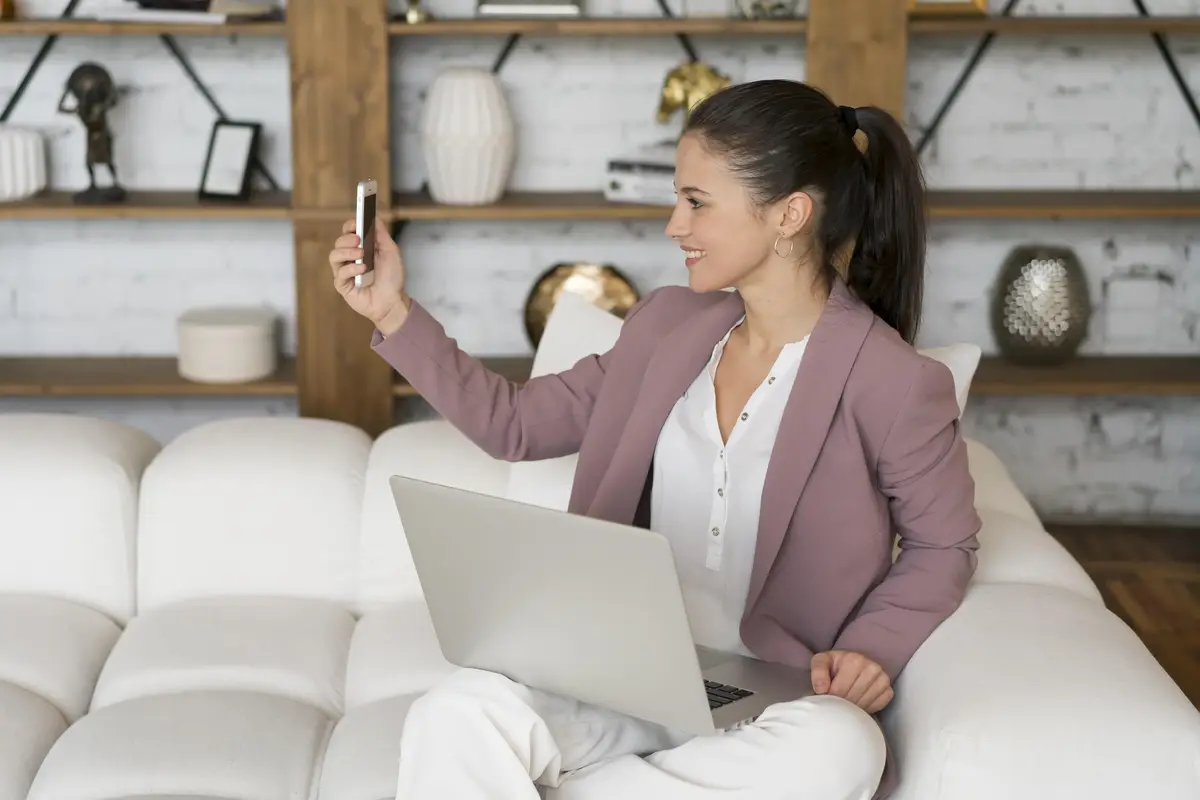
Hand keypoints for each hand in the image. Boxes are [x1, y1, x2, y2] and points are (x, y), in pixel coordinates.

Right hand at [328, 215, 409, 332]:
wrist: (393, 301)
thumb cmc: (391, 278)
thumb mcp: (391, 252)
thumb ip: (382, 235)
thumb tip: (375, 218)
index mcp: (360, 248)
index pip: (348, 232)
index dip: (350, 226)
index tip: (356, 223)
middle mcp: (350, 258)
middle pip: (339, 242)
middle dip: (347, 239)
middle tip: (358, 240)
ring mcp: (345, 271)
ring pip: (334, 256)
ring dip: (346, 252)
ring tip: (361, 254)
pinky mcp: (342, 285)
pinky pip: (340, 273)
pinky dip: (351, 269)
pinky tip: (363, 269)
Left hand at [810, 650, 892, 713]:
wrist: (850, 666)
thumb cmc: (834, 665)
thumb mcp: (821, 662)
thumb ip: (817, 673)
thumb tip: (821, 689)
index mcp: (855, 660)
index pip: (840, 690)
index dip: (830, 697)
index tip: (827, 696)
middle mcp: (873, 668)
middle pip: (853, 698)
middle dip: (841, 704)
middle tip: (836, 702)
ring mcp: (883, 679)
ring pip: (865, 704)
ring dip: (853, 708)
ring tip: (846, 702)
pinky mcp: (888, 690)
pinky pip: (877, 706)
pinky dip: (866, 708)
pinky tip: (858, 702)